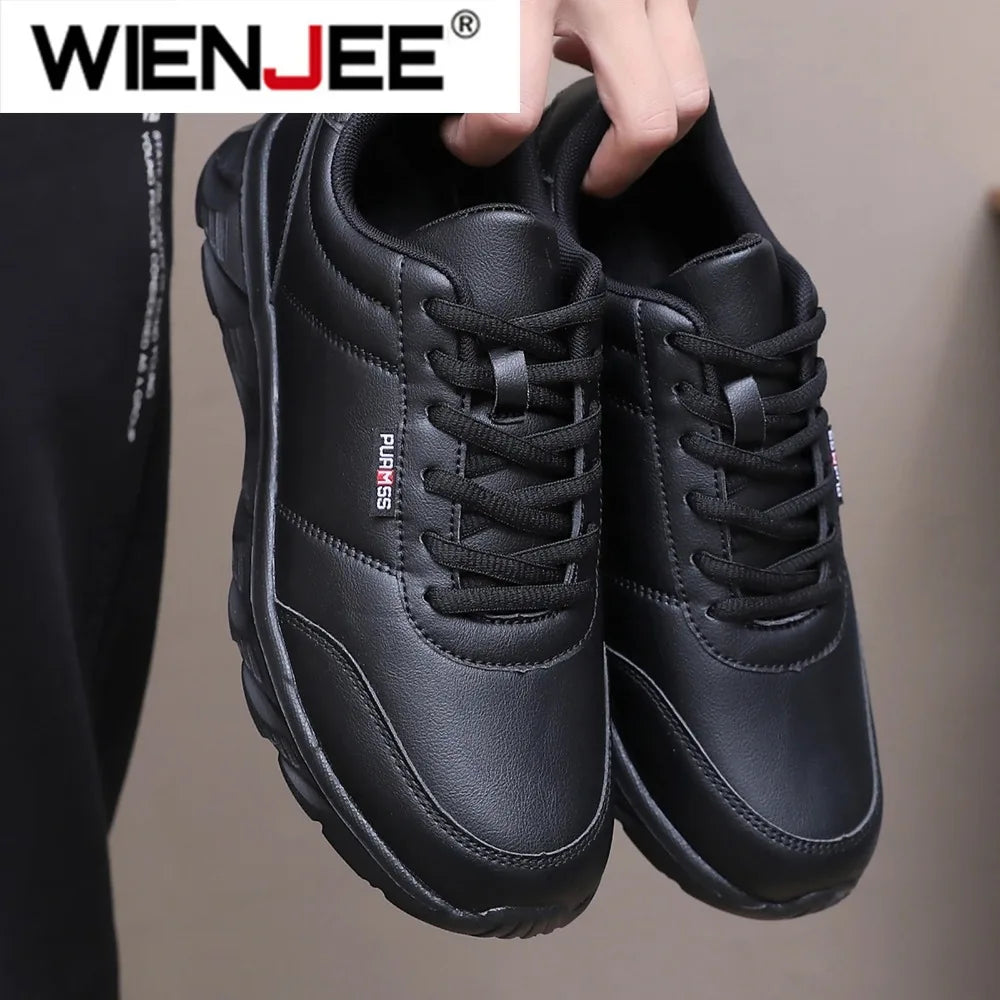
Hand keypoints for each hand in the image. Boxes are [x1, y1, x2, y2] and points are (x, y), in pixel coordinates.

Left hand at [441, 0, 708, 197]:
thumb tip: (450, 104)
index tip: (463, 140)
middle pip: (649, 120)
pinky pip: (689, 37)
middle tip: (586, 178)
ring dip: (647, 119)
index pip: (511, 113)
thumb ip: (450, 39)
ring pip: (689, 91)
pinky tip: (610, 45)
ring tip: (603, 119)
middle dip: (615, 166)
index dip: (479, 143)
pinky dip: (657, 58)